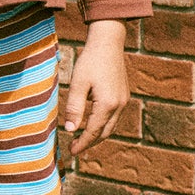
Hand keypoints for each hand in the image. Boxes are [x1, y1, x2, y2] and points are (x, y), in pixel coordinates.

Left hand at [61, 21, 129, 155]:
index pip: (93, 131)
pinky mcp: (123, 95)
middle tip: (75, 148)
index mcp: (107, 104)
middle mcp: (119, 105)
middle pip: (105, 133)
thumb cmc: (90, 61)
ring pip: (111, 126)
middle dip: (90, 142)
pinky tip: (92, 123)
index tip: (71, 152)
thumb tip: (70, 130)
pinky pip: (114, 116)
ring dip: (97, 134)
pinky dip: (103, 124)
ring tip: (82, 139)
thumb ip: (74, 108)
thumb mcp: (77, 84)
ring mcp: (124, 100)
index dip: (82, 143)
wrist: (108, 42)